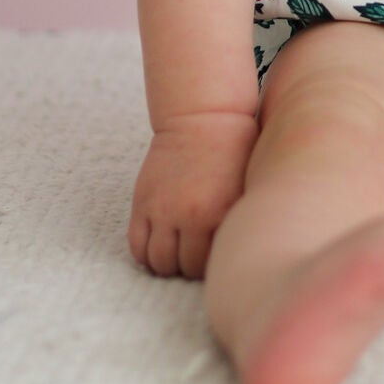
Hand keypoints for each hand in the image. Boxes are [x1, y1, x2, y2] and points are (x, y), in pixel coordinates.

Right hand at [127, 111, 258, 278]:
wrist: (203, 116)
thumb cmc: (234, 149)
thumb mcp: (247, 185)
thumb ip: (239, 220)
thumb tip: (240, 252)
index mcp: (222, 212)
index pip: (214, 264)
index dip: (216, 265)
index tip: (219, 258)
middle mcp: (190, 215)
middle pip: (185, 268)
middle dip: (192, 267)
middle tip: (198, 256)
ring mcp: (163, 210)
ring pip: (159, 262)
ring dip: (168, 263)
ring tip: (180, 251)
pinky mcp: (143, 202)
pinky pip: (137, 246)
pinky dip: (146, 254)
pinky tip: (160, 246)